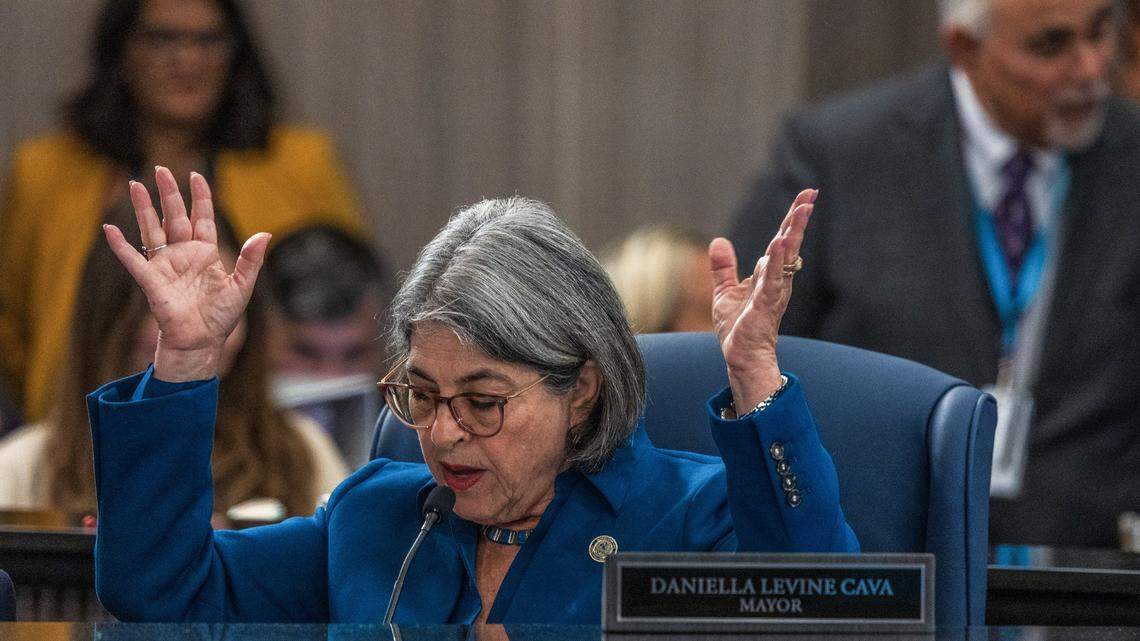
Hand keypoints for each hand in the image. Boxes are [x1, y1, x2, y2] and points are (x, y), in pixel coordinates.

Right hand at [103, 167, 269, 381]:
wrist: (202, 342)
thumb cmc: (221, 316)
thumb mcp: (242, 286)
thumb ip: (251, 261)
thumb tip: (265, 234)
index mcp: (206, 252)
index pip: (202, 218)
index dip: (200, 197)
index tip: (196, 175)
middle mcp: (184, 254)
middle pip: (175, 216)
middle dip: (169, 193)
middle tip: (161, 169)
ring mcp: (165, 265)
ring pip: (153, 230)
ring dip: (144, 208)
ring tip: (135, 184)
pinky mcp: (151, 281)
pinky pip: (133, 260)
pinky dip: (120, 245)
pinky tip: (109, 229)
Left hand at [709, 188, 815, 413]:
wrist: (740, 356)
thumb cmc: (738, 328)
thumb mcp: (725, 291)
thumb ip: (723, 267)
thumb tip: (719, 241)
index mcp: (769, 274)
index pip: (782, 241)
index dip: (792, 219)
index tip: (806, 196)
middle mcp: (777, 280)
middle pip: (789, 243)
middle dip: (799, 218)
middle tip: (811, 195)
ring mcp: (773, 291)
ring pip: (785, 257)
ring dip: (792, 233)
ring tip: (801, 211)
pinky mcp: (764, 305)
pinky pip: (772, 279)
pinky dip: (775, 261)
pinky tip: (779, 243)